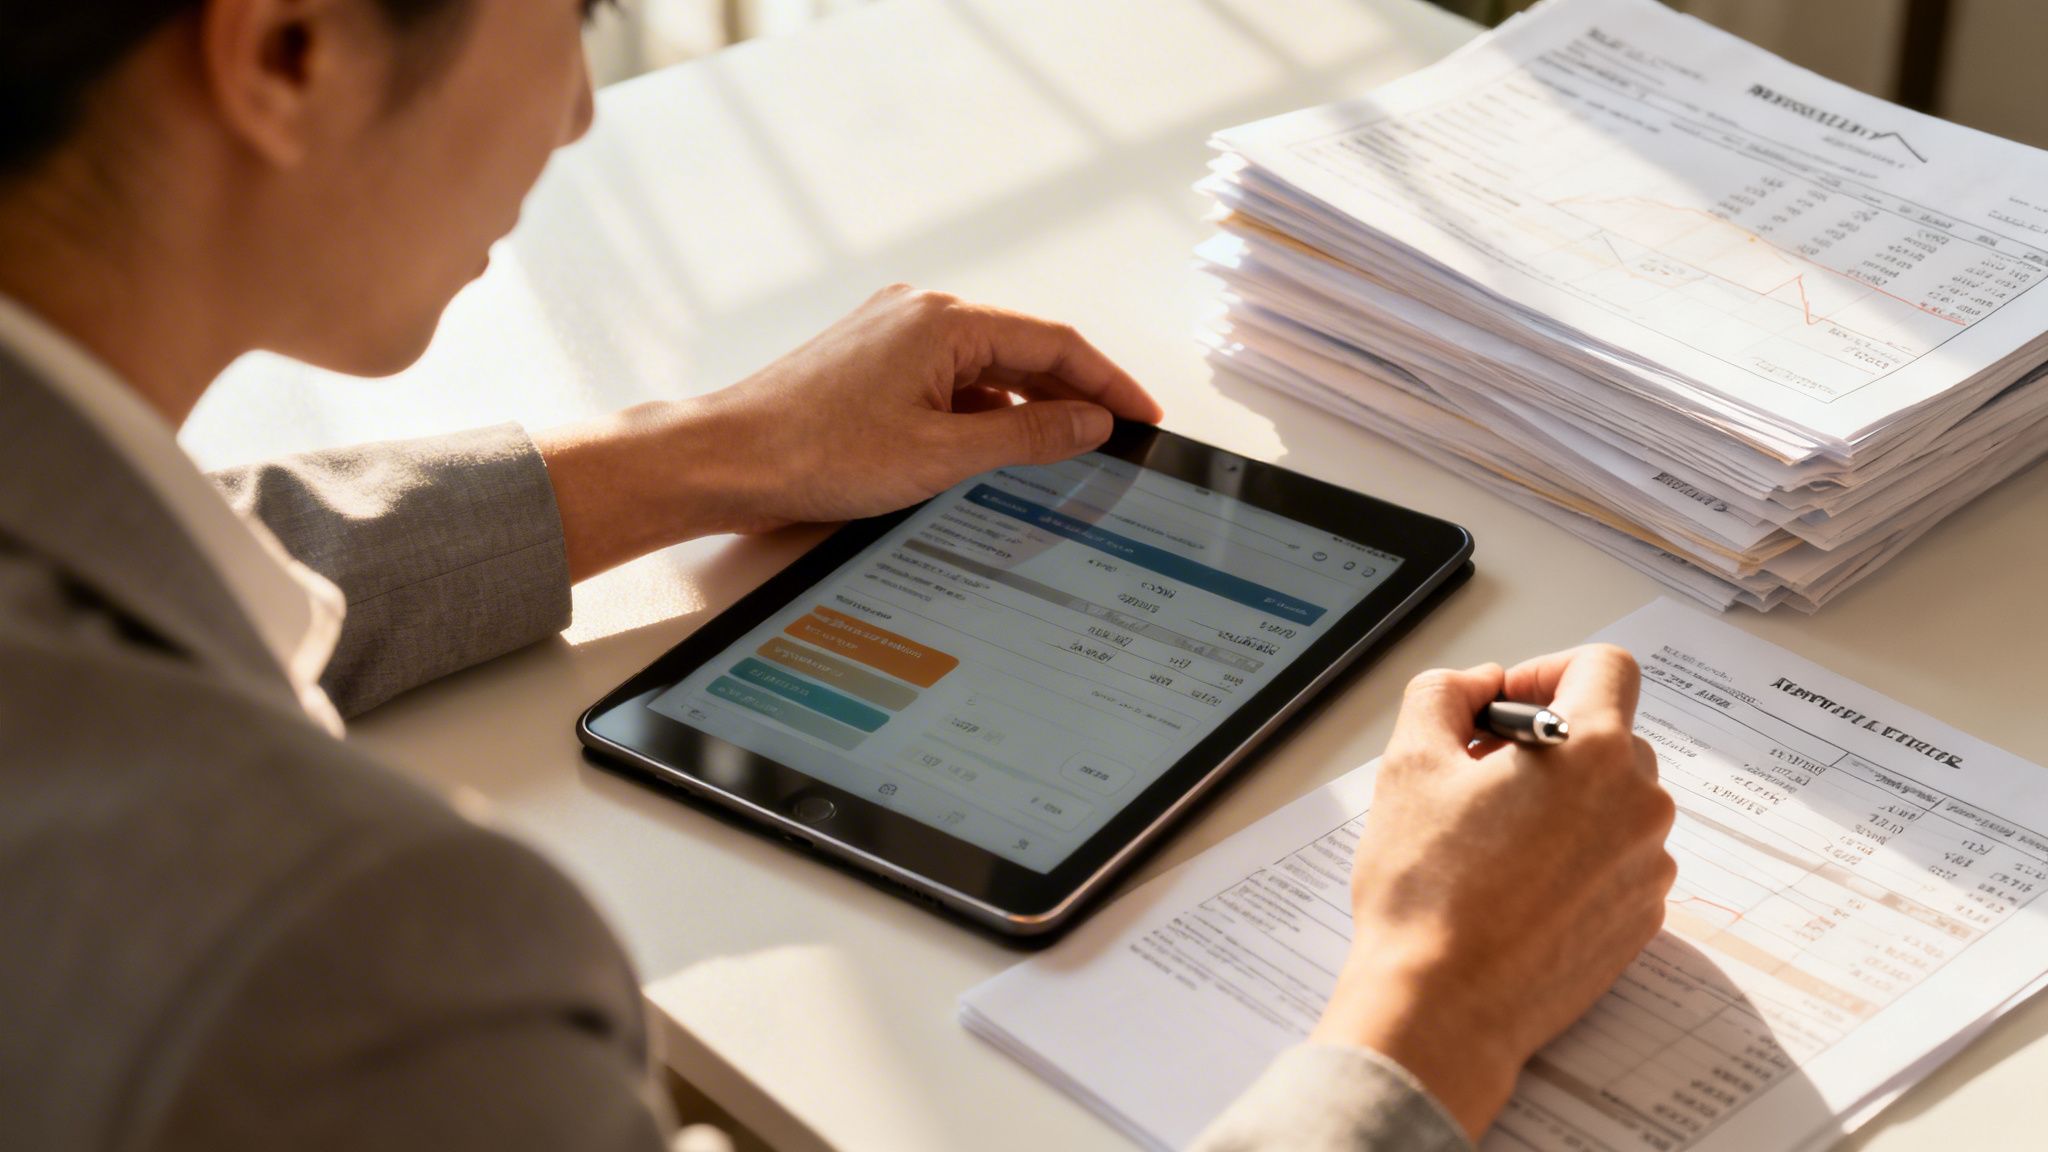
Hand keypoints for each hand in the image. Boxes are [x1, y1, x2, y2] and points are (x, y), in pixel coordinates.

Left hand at [535, 285, 1162, 579]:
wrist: (725, 460)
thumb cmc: (813, 453)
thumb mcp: (942, 455)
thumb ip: (1027, 434)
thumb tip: (1089, 422)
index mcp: (944, 321)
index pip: (1056, 343)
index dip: (1110, 383)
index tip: (1143, 418)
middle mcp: (920, 314)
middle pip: (1025, 350)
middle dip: (1076, 396)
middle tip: (1117, 441)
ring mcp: (893, 336)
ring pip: (988, 368)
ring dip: (1028, 407)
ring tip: (1066, 454)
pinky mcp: (872, 364)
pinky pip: (951, 382)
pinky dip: (984, 414)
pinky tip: (997, 452)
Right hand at [1310, 645, 1676, 1141]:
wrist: (1445, 1007)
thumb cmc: (1428, 891)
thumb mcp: (1409, 763)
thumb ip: (1444, 693)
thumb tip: (1478, 686)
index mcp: (1593, 752)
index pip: (1604, 665)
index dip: (1546, 671)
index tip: (1502, 709)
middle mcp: (1640, 805)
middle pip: (1607, 736)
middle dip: (1545, 744)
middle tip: (1478, 779)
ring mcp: (1648, 868)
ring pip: (1612, 801)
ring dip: (1561, 802)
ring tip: (1492, 841)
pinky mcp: (1642, 921)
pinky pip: (1615, 860)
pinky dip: (1573, 857)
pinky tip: (1514, 887)